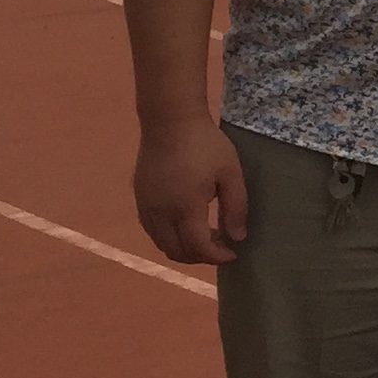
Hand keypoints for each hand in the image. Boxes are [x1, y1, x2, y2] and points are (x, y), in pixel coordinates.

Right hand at [133, 118, 246, 264]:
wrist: (170, 120)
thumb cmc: (206, 144)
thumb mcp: (230, 173)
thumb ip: (235, 208)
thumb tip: (238, 237)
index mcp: (184, 208)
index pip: (198, 247)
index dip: (216, 257)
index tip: (233, 254)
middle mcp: (160, 213)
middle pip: (175, 251)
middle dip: (200, 256)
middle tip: (221, 245)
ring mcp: (145, 206)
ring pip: (161, 243)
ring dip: (183, 247)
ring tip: (206, 235)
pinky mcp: (139, 198)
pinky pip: (152, 229)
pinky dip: (168, 236)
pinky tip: (186, 223)